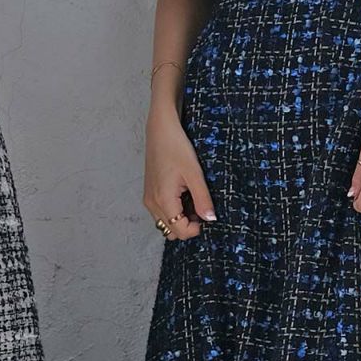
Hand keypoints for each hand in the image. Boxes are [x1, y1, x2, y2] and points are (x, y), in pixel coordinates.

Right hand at [144, 104, 216, 240]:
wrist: (160, 130)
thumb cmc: (176, 147)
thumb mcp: (195, 174)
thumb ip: (202, 199)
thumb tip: (211, 219)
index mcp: (163, 200)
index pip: (181, 231)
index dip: (197, 228)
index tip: (207, 213)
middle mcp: (152, 203)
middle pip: (172, 231)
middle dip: (188, 225)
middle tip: (200, 207)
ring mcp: (149, 199)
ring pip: (166, 223)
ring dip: (180, 219)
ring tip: (192, 199)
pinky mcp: (149, 193)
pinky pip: (162, 213)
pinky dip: (174, 211)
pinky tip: (183, 195)